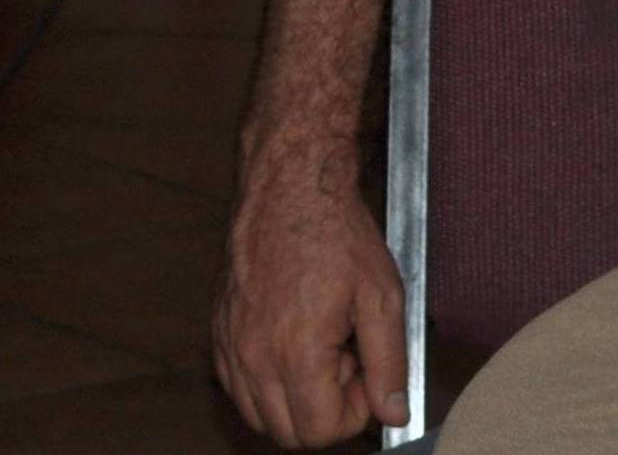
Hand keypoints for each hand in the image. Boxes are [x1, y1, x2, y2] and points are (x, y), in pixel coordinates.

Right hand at [212, 155, 407, 447]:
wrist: (290, 191)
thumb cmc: (337, 235)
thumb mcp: (383, 295)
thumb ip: (390, 362)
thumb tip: (394, 413)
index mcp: (296, 352)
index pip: (320, 431)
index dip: (354, 411)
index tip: (368, 372)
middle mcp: (253, 358)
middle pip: (288, 433)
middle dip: (326, 408)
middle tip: (349, 356)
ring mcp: (231, 349)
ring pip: (260, 416)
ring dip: (297, 397)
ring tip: (325, 344)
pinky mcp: (219, 336)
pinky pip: (240, 388)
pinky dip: (269, 381)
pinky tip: (298, 338)